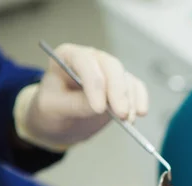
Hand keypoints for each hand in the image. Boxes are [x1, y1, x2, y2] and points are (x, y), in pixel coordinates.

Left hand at [13, 43, 148, 151]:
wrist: (60, 122)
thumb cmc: (51, 110)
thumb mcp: (54, 109)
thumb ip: (75, 104)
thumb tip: (102, 106)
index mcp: (67, 56)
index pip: (85, 62)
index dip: (95, 84)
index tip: (99, 108)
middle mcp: (91, 59)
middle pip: (111, 67)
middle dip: (118, 91)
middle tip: (121, 114)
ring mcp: (108, 71)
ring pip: (126, 79)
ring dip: (130, 100)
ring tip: (127, 120)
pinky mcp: (121, 86)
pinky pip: (136, 87)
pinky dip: (140, 100)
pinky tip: (138, 113)